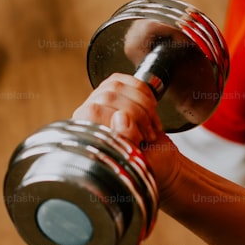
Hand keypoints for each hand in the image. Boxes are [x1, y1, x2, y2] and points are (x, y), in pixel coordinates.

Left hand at [71, 73, 183, 193]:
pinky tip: (149, 108)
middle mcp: (88, 117)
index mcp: (87, 136)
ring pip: (117, 85)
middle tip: (146, 133)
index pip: (95, 111)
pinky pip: (126, 79)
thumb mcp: (136, 160)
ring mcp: (100, 102)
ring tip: (149, 124)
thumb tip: (121, 117)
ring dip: (143, 105)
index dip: (122, 120)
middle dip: (137, 114)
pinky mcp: (115, 91)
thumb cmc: (143, 164)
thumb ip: (125, 140)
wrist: (158, 160)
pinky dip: (144, 92)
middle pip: (108, 96)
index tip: (138, 137)